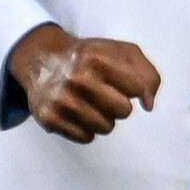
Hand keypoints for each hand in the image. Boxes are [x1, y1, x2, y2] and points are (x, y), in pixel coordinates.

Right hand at [7, 23, 159, 141]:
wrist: (41, 59)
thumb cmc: (89, 58)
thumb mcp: (121, 52)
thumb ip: (146, 73)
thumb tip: (148, 105)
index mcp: (97, 58)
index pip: (138, 88)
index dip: (137, 89)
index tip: (127, 86)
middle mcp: (77, 78)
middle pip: (123, 111)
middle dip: (119, 105)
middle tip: (105, 94)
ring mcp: (61, 99)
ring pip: (106, 127)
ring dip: (104, 119)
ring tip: (91, 103)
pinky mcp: (49, 117)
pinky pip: (86, 137)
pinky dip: (86, 129)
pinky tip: (78, 113)